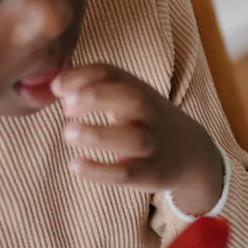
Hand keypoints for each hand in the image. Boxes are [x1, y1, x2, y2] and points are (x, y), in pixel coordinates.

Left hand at [52, 63, 223, 215]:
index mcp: (139, 90)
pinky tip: (76, 166)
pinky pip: (129, 173)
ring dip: (98, 134)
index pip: (112, 73)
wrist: (192, 153)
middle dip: (97, 97)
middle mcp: (150, 115)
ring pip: (132, 139)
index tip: (58, 89)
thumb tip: (55, 89)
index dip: (82, 77)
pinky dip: (101, 171)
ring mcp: (154, 145)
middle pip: (132, 100)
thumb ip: (96, 87)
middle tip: (67, 108)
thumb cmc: (147, 121)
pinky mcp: (153, 173)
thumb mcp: (130, 96)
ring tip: (68, 134)